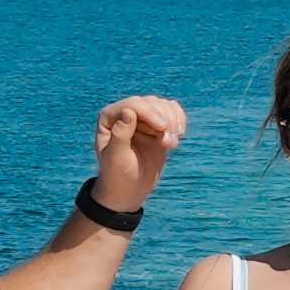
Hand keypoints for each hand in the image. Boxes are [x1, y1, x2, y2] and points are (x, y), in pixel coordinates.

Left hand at [89, 96, 188, 212]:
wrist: (130, 187)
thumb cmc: (117, 174)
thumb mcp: (116, 157)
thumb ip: (120, 134)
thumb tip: (128, 111)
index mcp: (109, 118)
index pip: (133, 104)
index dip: (150, 112)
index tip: (163, 128)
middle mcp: (125, 113)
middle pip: (151, 103)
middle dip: (164, 120)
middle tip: (167, 143)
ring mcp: (142, 118)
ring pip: (164, 106)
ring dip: (173, 123)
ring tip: (171, 145)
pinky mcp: (156, 124)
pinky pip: (173, 111)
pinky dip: (180, 121)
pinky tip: (178, 136)